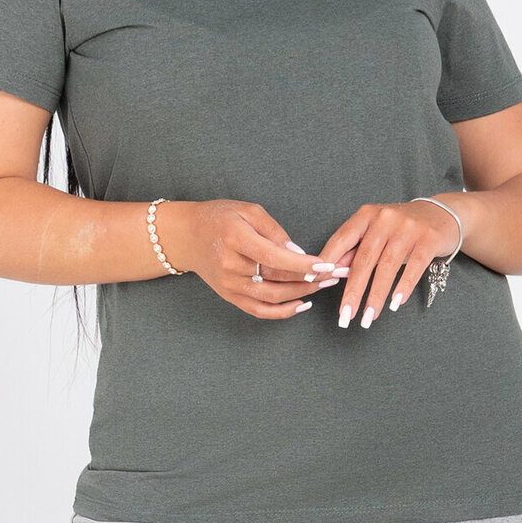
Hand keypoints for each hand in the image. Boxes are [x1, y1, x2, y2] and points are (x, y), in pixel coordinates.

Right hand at [159, 198, 350, 319]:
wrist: (186, 236)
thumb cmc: (219, 218)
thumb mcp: (248, 210)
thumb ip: (274, 231)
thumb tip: (298, 253)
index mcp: (235, 239)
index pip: (274, 257)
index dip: (302, 264)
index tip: (326, 264)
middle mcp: (230, 266)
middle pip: (276, 279)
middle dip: (310, 278)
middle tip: (335, 274)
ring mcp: (229, 285)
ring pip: (272, 297)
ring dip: (302, 294)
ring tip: (324, 285)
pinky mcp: (230, 297)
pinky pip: (259, 311)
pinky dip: (282, 312)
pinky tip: (302, 304)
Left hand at [312, 198, 462, 327]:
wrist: (442, 214)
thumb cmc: (401, 230)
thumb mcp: (375, 234)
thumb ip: (354, 251)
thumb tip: (330, 272)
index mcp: (366, 215)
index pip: (342, 240)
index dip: (327, 262)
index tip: (314, 282)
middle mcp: (385, 218)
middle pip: (364, 259)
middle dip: (353, 290)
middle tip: (345, 316)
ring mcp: (408, 228)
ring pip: (388, 266)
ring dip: (377, 295)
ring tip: (369, 317)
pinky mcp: (428, 238)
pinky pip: (414, 266)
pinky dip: (404, 286)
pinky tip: (396, 303)